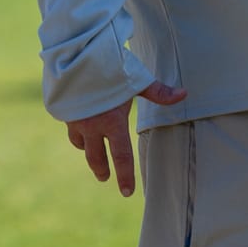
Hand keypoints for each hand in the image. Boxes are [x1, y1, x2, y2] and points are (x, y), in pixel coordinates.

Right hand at [65, 79, 187, 196]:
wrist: (75, 54)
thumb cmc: (110, 67)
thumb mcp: (137, 80)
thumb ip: (159, 92)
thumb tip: (184, 94)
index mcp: (112, 122)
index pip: (120, 157)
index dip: (124, 176)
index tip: (126, 192)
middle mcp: (91, 126)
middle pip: (95, 157)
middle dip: (101, 169)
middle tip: (105, 177)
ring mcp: (74, 118)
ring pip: (79, 142)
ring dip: (87, 149)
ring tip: (90, 151)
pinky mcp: (63, 109)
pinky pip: (69, 125)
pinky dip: (76, 129)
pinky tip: (78, 125)